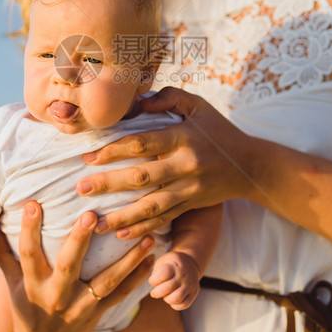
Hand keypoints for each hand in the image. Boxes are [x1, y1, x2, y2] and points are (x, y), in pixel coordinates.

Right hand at [0, 201, 155, 331]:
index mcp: (32, 284)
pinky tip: (153, 256)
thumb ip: (6, 253)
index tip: (34, 203)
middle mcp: (55, 296)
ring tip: (146, 236)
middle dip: (79, 240)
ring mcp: (79, 307)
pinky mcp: (98, 313)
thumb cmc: (27, 306)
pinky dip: (139, 276)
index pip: (28, 253)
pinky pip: (122, 295)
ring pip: (106, 282)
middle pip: (68, 265)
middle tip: (92, 214)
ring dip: (128, 259)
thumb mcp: (14, 283)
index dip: (29, 229)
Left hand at [77, 87, 255, 238]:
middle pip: (141, 177)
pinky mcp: (192, 205)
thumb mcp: (199, 106)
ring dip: (121, 215)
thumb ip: (169, 97)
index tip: (88, 157)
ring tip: (95, 222)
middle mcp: (186, 165)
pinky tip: (121, 234)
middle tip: (80, 187)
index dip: (113, 150)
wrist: (251, 164)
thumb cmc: (218, 130)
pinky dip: (143, 228)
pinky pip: (164, 219)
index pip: (142, 144)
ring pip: (151, 206)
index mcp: (183, 138)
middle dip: (108, 184)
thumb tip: (139, 100)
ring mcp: (190, 189)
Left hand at [148, 250, 201, 310]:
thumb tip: (154, 286)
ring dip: (167, 299)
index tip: (152, 280)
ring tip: (165, 295)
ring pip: (176, 298)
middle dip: (157, 293)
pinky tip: (172, 299)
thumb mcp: (163, 261)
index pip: (163, 274)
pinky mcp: (194, 293)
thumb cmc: (172, 265)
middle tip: (154, 292)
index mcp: (174, 266)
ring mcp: (189, 285)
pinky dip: (175, 305)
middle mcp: (183, 275)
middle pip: (168, 288)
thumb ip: (157, 272)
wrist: (191, 264)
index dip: (154, 280)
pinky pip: (184, 305)